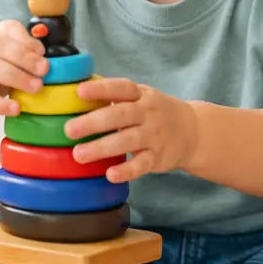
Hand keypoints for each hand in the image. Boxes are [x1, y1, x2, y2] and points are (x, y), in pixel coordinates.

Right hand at [0, 20, 46, 115]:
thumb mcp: (11, 55)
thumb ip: (27, 53)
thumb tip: (48, 60)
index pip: (9, 29)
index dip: (27, 40)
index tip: (42, 52)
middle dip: (25, 57)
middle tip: (44, 70)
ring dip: (16, 77)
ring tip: (36, 87)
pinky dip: (0, 104)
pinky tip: (16, 108)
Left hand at [67, 78, 198, 182]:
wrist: (193, 131)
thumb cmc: (154, 112)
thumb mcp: (140, 97)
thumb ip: (114, 96)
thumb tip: (72, 93)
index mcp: (140, 95)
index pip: (121, 88)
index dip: (101, 89)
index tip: (80, 92)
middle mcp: (148, 113)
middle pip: (120, 115)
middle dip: (93, 122)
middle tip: (69, 130)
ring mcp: (154, 136)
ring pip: (127, 140)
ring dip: (102, 148)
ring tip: (79, 154)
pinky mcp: (158, 157)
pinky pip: (141, 164)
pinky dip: (126, 170)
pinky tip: (110, 175)